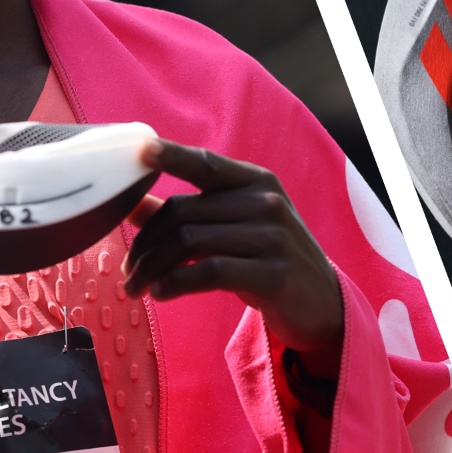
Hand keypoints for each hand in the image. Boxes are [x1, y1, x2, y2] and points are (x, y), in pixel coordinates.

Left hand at [124, 139, 342, 379]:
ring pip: (189, 242)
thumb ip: (188, 215)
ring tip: (137, 287)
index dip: (171, 155)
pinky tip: (161, 293)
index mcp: (256, 182)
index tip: (141, 150)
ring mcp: (273, 238)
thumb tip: (133, 203)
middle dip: (146, 244)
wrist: (322, 303)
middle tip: (128, 271)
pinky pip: (209, 271)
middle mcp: (266, 203)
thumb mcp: (234, 228)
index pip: (206, 164)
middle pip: (183, 212)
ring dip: (152, 268)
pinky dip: (175, 283)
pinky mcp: (273, 274)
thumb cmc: (268, 259)